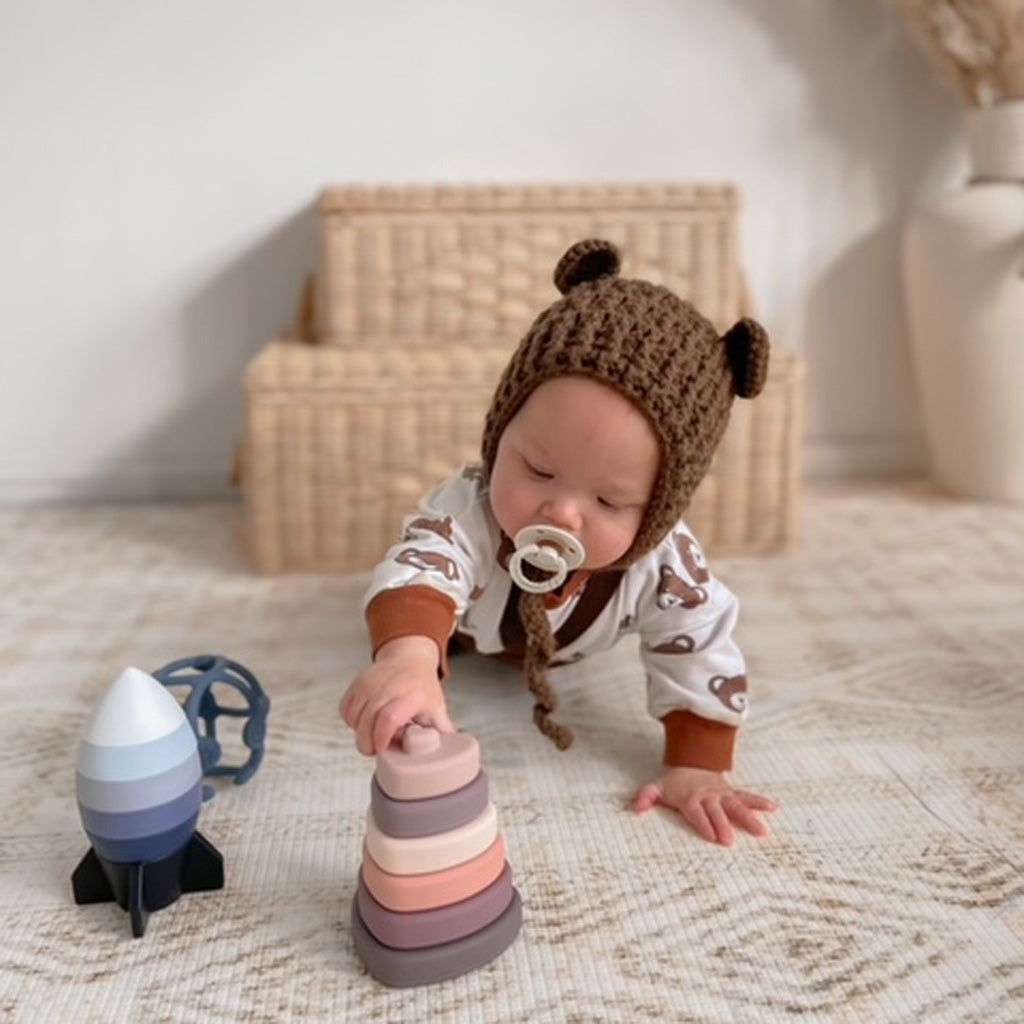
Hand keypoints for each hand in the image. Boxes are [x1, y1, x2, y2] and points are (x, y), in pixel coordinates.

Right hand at [339, 635, 454, 755]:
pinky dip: (352, 720)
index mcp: (410, 695)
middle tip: (377, 748)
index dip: (382, 737)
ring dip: (360, 731)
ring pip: (354, 718)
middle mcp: (387, 687)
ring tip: (375, 730)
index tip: (383, 748)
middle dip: (367, 743)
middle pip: (367, 722)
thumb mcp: (436, 707)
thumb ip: (440, 732)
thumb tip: (448, 753)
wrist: (409, 658)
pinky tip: (366, 720)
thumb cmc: (421, 686)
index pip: (389, 717)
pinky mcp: (356, 683)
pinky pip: (346, 710)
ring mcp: (369, 684)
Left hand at [633, 766, 776, 846]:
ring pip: (736, 805)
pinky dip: (760, 801)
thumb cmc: (674, 783)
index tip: (711, 835)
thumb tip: (637, 808)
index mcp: (690, 797)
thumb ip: (646, 796)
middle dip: (723, 825)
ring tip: (762, 831)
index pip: (696, 811)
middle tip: (731, 841)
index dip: (703, 822)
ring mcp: (722, 794)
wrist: (691, 761)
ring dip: (749, 817)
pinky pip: (747, 796)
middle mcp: (708, 796)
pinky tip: (773, 808)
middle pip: (717, 812)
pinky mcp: (732, 792)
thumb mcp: (656, 787)